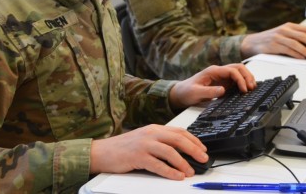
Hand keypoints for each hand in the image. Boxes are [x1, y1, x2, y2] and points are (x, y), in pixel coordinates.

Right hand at [89, 124, 207, 178]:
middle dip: (194, 149)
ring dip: (183, 163)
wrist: (102, 151)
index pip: (179, 132)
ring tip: (190, 171)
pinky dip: (170, 172)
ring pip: (170, 152)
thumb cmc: (124, 147)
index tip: (203, 148)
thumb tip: (181, 150)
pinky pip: (158, 165)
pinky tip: (177, 176)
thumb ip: (160, 141)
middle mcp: (151, 134)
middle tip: (203, 158)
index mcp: (155, 128)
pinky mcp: (138, 157)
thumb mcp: (145, 138)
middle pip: (178, 139)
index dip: (193, 140)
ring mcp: (144, 144)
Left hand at [169, 64, 256, 109]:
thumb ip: (209, 92)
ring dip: (247, 78)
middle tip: (252, 88)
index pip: (231, 70)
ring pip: (239, 72)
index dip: (240, 79)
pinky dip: (243, 82)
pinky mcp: (223, 83)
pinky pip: (236, 79)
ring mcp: (222, 76)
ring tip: (252, 88)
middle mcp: (219, 72)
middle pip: (238, 68)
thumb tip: (223, 90)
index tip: (243, 89)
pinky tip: (247, 89)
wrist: (181, 93)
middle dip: (247, 76)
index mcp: (213, 71)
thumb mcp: (195, 93)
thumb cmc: (186, 92)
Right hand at [240, 22, 305, 59]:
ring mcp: (279, 37)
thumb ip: (296, 38)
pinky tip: (302, 58)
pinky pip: (288, 50)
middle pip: (303, 35)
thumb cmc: (270, 40)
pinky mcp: (274, 45)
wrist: (253, 42)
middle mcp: (285, 29)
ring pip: (296, 43)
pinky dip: (296, 54)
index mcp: (289, 26)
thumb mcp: (284, 35)